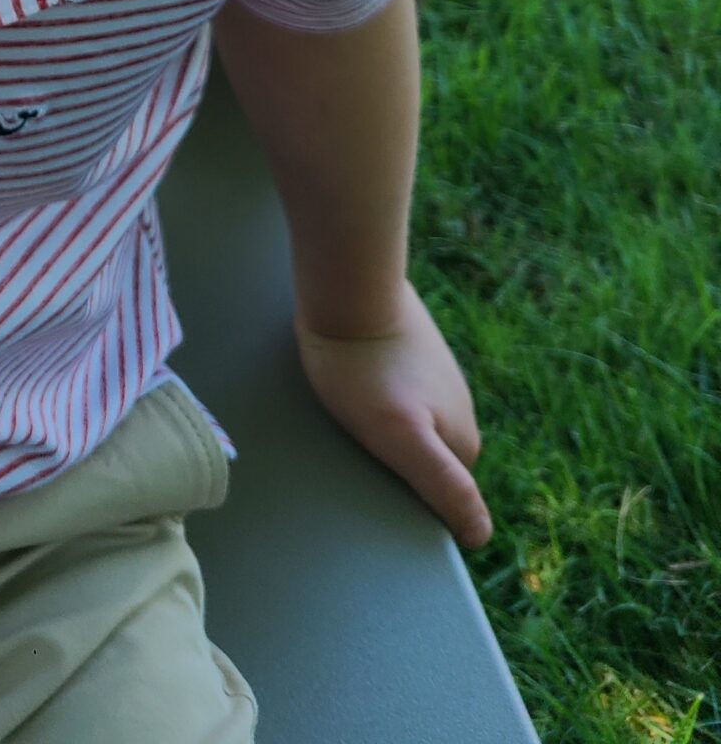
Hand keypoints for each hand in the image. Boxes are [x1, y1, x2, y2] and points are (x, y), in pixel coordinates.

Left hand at [295, 280, 492, 548]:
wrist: (348, 289)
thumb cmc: (364, 370)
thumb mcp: (403, 438)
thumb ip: (446, 486)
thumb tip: (481, 537)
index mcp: (463, 441)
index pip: (439, 500)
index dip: (406, 502)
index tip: (374, 487)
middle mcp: (456, 413)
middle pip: (423, 465)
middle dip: (393, 468)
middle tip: (355, 453)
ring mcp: (432, 381)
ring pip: (407, 429)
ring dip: (379, 434)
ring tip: (345, 420)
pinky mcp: (406, 356)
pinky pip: (391, 396)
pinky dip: (370, 402)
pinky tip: (346, 392)